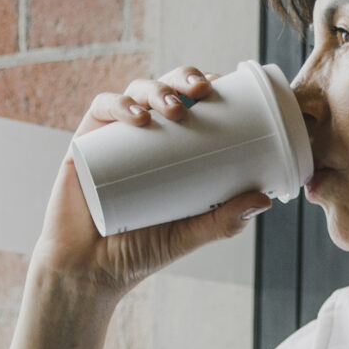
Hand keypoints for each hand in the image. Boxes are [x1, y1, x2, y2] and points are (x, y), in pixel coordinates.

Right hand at [33, 67, 271, 296]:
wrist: (90, 270)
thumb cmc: (139, 252)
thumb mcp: (189, 234)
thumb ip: (224, 221)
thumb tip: (264, 199)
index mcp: (169, 148)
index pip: (190, 103)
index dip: (206, 84)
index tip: (224, 85)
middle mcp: (142, 136)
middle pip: (165, 88)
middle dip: (184, 78)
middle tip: (202, 91)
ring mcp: (113, 136)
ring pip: (136, 92)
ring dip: (157, 89)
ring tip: (174, 109)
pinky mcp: (84, 143)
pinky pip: (102, 110)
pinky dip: (119, 105)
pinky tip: (137, 116)